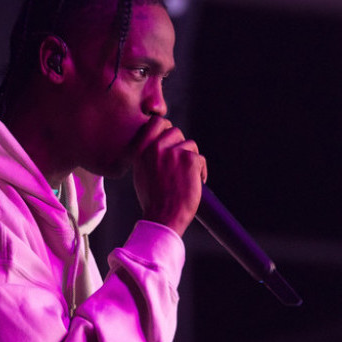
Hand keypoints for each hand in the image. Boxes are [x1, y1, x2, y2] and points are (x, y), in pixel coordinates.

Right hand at [132, 117, 206, 236]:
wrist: (162, 218)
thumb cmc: (153, 200)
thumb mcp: (141, 174)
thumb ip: (148, 155)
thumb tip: (161, 142)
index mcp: (141, 150)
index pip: (156, 123)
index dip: (166, 127)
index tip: (171, 140)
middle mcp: (155, 148)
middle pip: (176, 132)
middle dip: (181, 146)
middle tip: (182, 164)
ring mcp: (172, 153)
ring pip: (190, 145)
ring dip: (191, 160)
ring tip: (187, 178)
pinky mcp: (189, 160)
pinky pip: (200, 158)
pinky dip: (201, 171)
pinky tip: (196, 183)